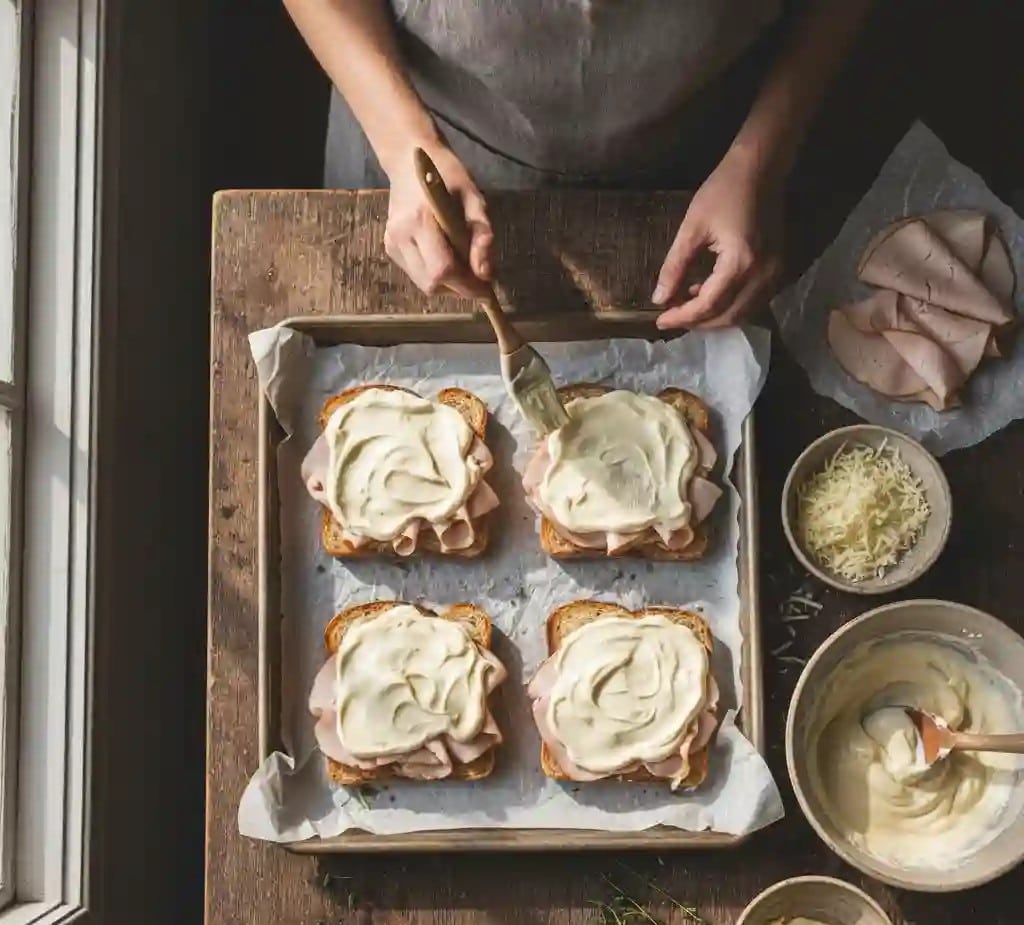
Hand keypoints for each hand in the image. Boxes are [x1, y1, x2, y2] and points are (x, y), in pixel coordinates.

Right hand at [384, 143, 493, 298]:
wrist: (410, 160)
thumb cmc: (447, 175)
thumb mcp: (474, 199)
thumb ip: (482, 235)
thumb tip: (485, 274)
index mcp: (420, 221)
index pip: (443, 270)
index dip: (467, 286)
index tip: (487, 290)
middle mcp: (400, 236)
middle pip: (432, 284)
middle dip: (458, 287)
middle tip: (477, 277)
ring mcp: (391, 243)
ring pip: (424, 284)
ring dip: (448, 283)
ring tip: (462, 264)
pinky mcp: (389, 247)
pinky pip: (416, 274)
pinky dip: (435, 274)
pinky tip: (444, 256)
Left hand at [652, 149, 783, 329]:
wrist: (760, 169)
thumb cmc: (723, 191)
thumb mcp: (692, 228)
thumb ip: (675, 267)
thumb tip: (660, 299)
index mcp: (740, 263)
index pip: (709, 305)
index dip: (683, 317)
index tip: (660, 320)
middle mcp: (763, 275)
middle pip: (729, 317)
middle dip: (698, 323)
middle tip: (672, 318)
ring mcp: (775, 274)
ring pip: (743, 314)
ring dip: (714, 317)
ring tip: (686, 307)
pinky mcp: (778, 270)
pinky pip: (753, 301)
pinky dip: (730, 306)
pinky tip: (707, 293)